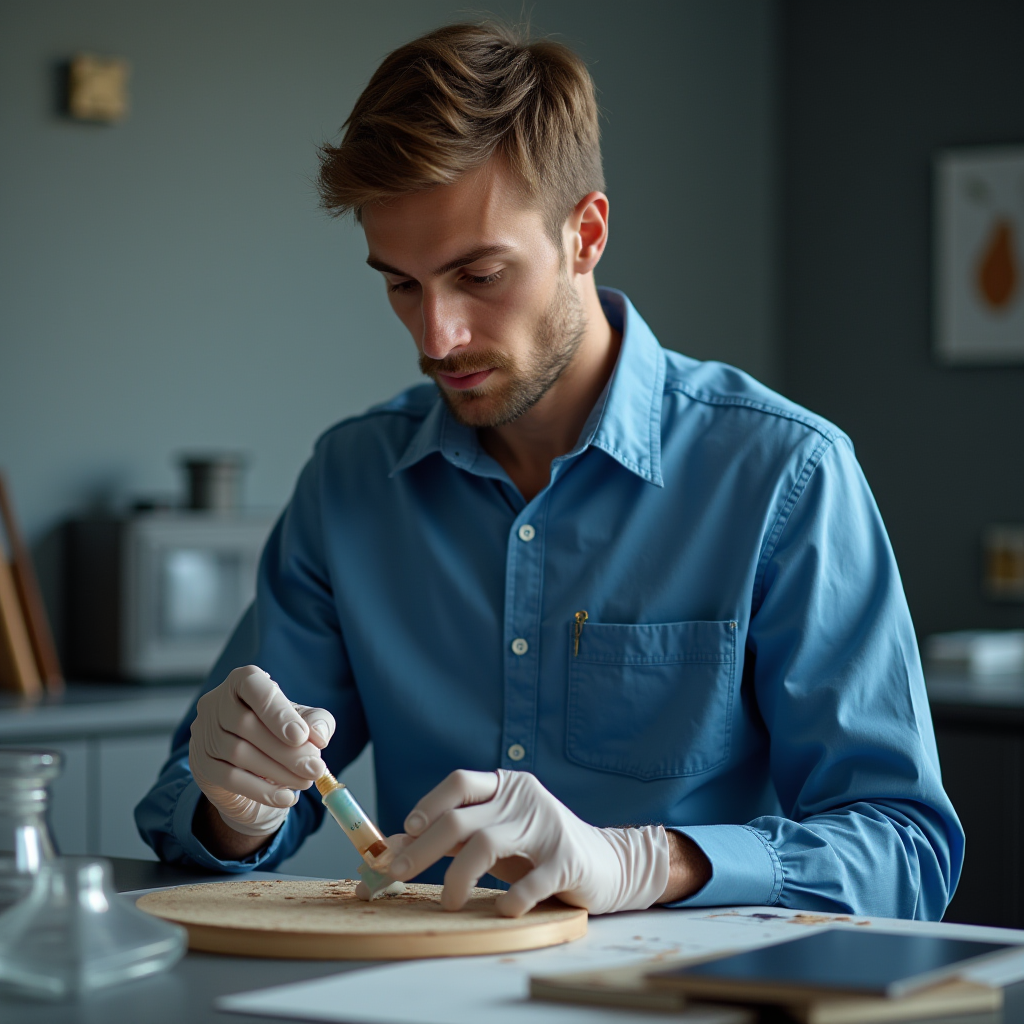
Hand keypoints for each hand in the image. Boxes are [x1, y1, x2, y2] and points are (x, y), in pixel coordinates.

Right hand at [188, 665, 335, 836]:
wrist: (256, 774)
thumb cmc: (282, 736)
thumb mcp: (306, 724)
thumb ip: (317, 723)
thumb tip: (318, 735)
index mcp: (242, 681)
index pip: (252, 685)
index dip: (276, 711)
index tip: (301, 736)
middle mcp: (216, 702)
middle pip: (246, 724)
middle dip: (286, 750)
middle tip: (315, 768)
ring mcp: (203, 733)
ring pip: (238, 753)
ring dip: (278, 771)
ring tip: (306, 781)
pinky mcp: (201, 764)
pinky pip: (230, 779)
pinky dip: (262, 791)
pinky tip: (286, 797)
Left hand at [387, 769, 671, 916]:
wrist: (608, 863)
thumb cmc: (538, 849)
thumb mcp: (494, 835)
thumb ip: (450, 836)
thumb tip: (394, 843)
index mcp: (506, 786)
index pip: (459, 782)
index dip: (428, 803)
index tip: (405, 832)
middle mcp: (524, 799)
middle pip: (462, 817)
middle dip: (424, 847)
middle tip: (399, 874)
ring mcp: (547, 826)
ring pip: (487, 843)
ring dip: (458, 876)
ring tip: (449, 902)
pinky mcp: (568, 860)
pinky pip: (532, 880)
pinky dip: (512, 898)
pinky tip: (502, 909)